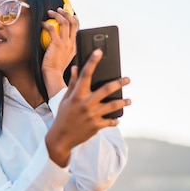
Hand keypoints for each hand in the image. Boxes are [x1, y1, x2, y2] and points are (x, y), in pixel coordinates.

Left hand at [41, 8, 78, 97]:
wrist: (53, 75)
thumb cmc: (56, 68)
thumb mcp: (64, 56)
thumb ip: (64, 48)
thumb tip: (59, 40)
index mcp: (75, 46)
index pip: (77, 28)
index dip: (73, 18)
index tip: (68, 14)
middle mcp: (72, 43)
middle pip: (73, 22)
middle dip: (66, 13)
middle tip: (59, 9)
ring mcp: (65, 43)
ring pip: (64, 22)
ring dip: (57, 15)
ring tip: (50, 12)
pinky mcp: (57, 44)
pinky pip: (52, 29)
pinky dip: (46, 24)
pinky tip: (42, 24)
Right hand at [45, 49, 130, 165]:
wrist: (61, 138)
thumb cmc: (63, 117)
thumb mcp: (65, 99)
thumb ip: (72, 84)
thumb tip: (75, 69)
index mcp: (76, 95)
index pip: (85, 74)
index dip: (92, 61)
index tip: (99, 52)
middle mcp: (85, 104)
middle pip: (106, 89)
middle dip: (119, 83)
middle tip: (127, 79)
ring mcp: (92, 115)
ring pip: (113, 106)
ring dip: (123, 102)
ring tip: (128, 100)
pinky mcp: (96, 126)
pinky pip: (110, 121)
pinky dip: (114, 120)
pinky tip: (117, 119)